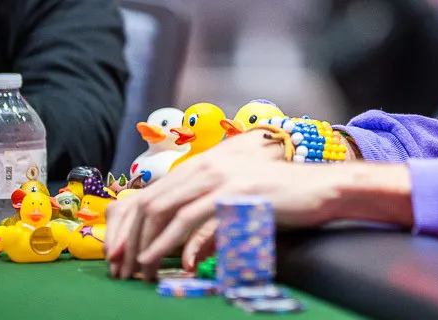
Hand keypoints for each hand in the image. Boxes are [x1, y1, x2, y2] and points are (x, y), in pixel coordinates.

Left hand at [105, 127, 291, 279]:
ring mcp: (218, 177)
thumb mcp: (236, 206)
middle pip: (148, 203)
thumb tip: (190, 254)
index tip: (117, 255)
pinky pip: (192, 220)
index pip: (148, 194)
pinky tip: (171, 263)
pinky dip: (174, 243)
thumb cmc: (281, 199)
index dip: (126, 226)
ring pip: (164, 210)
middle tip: (120, 268)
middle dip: (128, 239)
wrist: (320, 188)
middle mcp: (204, 167)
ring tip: (139, 271)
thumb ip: (210, 222)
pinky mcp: (232, 192)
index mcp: (201, 167)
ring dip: (146, 245)